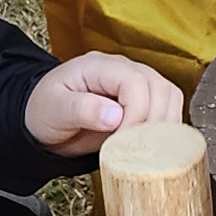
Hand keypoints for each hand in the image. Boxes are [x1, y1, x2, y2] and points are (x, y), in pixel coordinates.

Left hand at [26, 53, 184, 150]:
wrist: (43, 119)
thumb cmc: (44, 110)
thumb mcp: (53, 109)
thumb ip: (82, 109)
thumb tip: (116, 116)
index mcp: (100, 66)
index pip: (136, 83)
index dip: (136, 114)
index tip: (122, 140)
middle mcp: (124, 70)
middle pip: (161, 89)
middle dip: (154, 123)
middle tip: (137, 149)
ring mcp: (137, 83)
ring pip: (171, 98)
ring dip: (165, 127)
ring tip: (146, 150)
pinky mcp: (144, 101)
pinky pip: (168, 110)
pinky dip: (165, 130)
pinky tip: (151, 147)